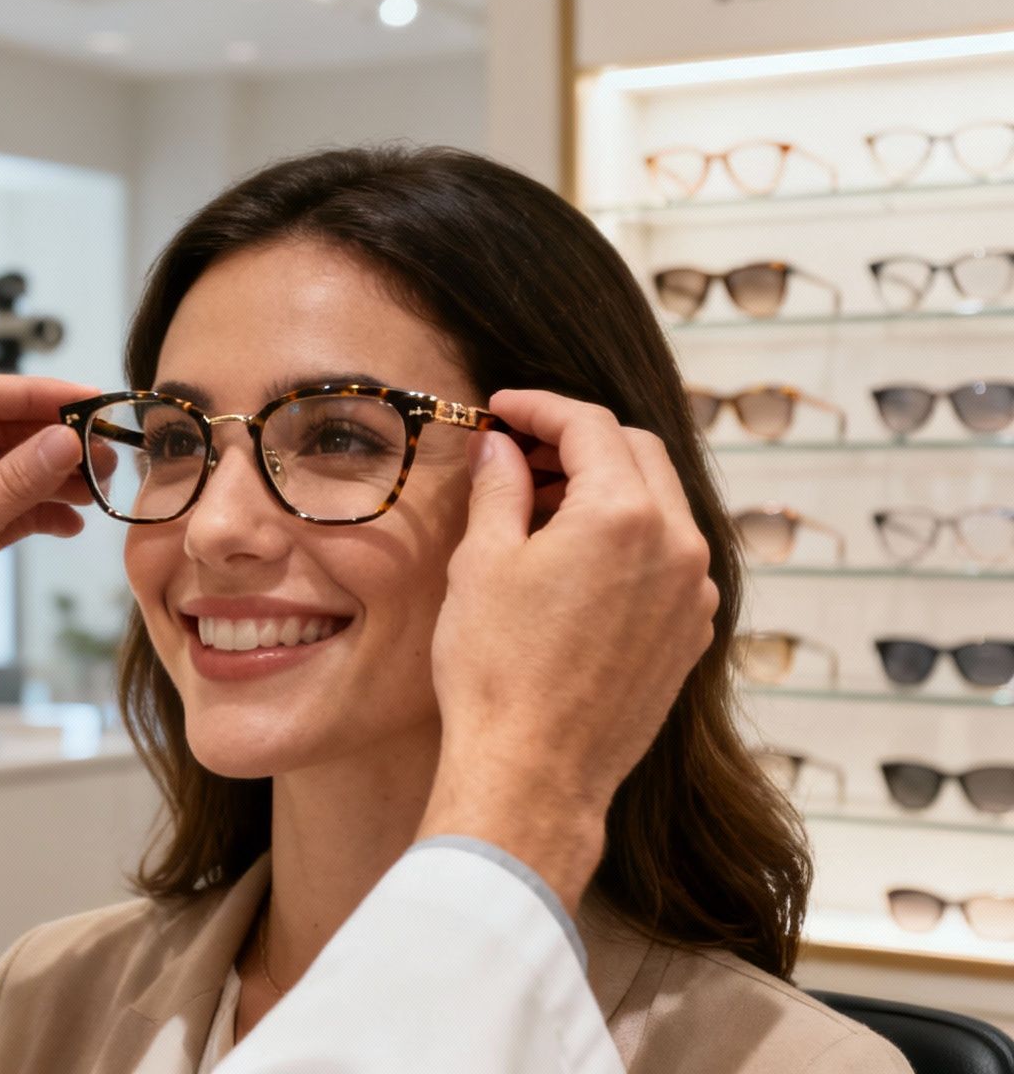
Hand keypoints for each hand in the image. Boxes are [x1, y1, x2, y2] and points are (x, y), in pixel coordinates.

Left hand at [0, 376, 97, 782]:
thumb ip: (14, 483)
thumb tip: (64, 440)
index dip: (38, 395)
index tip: (90, 401)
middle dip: (53, 440)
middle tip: (105, 450)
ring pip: (8, 470)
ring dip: (53, 477)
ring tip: (99, 486)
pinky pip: (7, 508)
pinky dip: (39, 512)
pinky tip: (71, 521)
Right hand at [418, 390, 718, 907]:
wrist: (533, 771)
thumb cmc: (497, 670)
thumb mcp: (483, 562)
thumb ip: (501, 488)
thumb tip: (503, 449)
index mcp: (626, 514)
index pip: (591, 425)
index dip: (541, 407)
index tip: (502, 410)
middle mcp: (679, 545)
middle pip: (638, 455)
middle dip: (580, 441)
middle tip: (520, 451)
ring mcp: (695, 593)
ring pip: (659, 507)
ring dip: (606, 490)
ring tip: (540, 507)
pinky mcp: (691, 635)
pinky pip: (669, 560)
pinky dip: (627, 540)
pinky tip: (574, 563)